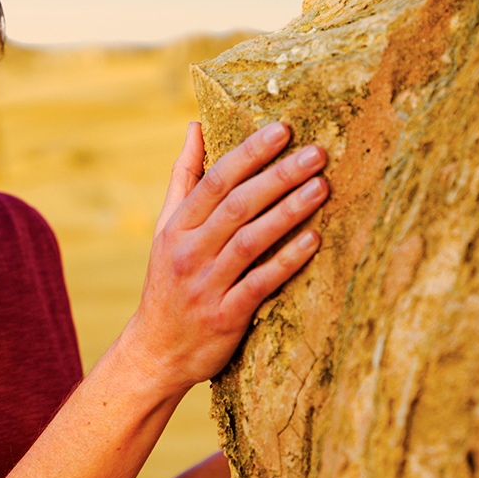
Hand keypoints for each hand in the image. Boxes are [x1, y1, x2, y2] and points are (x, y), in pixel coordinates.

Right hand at [121, 120, 326, 393]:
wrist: (156, 351)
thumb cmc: (167, 282)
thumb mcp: (165, 229)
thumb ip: (184, 178)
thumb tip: (195, 126)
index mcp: (176, 227)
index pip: (214, 181)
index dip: (249, 153)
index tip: (282, 130)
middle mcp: (189, 252)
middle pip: (237, 206)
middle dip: (278, 176)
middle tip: (316, 153)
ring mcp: (207, 285)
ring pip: (250, 241)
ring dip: (288, 211)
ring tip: (322, 186)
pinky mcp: (226, 316)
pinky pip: (261, 283)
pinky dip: (287, 260)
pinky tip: (313, 239)